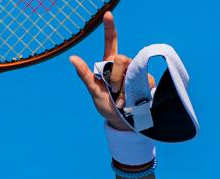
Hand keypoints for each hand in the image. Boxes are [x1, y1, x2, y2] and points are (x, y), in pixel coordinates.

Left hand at [69, 12, 155, 130]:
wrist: (123, 122)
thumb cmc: (107, 106)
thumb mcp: (94, 91)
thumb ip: (85, 75)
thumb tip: (72, 58)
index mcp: (110, 64)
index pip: (111, 42)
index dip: (109, 28)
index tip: (107, 14)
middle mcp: (124, 66)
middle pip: (121, 58)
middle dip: (116, 76)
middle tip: (114, 91)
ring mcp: (136, 73)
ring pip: (131, 70)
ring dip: (124, 88)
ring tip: (121, 100)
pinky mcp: (147, 81)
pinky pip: (142, 81)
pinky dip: (133, 94)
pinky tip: (131, 102)